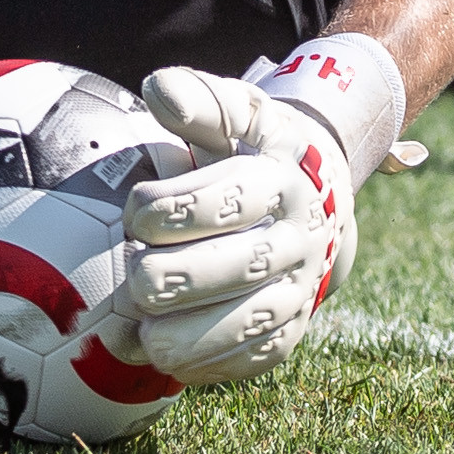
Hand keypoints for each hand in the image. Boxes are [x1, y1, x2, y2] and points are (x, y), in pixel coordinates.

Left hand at [116, 36, 411, 386]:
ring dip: (182, 333)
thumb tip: (155, 89)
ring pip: (244, 325)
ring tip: (142, 327)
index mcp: (282, 181)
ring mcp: (299, 290)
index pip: (225, 200)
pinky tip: (165, 352)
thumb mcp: (241, 112)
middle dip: (167, 275)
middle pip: (234, 267)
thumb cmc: (260, 150)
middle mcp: (299, 239)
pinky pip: (249, 359)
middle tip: (134, 271)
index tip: (135, 211)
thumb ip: (200, 99)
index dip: (167, 210)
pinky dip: (204, 364)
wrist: (319, 197)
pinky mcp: (289, 332)